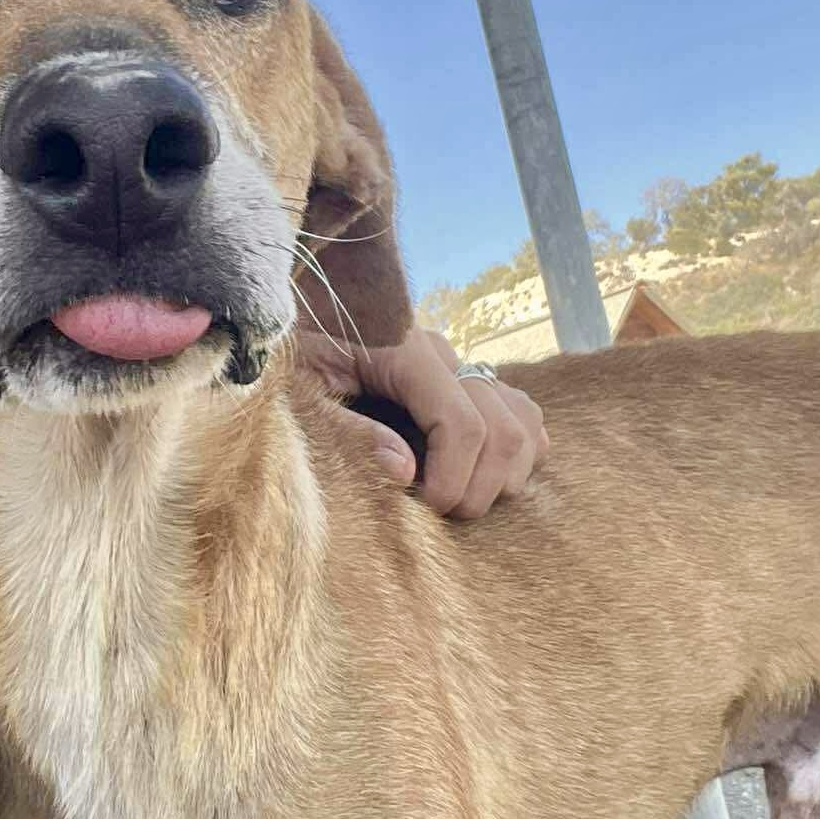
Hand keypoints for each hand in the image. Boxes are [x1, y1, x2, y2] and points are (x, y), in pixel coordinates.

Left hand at [299, 326, 548, 518]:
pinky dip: (517, 452)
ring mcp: (463, 363)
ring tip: (461, 498)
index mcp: (406, 352)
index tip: (430, 508)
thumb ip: (348, 427)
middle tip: (441, 514)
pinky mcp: (469, 376)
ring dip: (505, 474)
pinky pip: (523, 413)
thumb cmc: (295, 347)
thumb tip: (404, 471)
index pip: (462, 422)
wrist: (302, 304)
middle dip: (480, 487)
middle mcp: (446, 354)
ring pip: (525, 422)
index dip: (455, 477)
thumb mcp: (303, 386)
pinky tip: (480, 474)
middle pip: (503, 429)